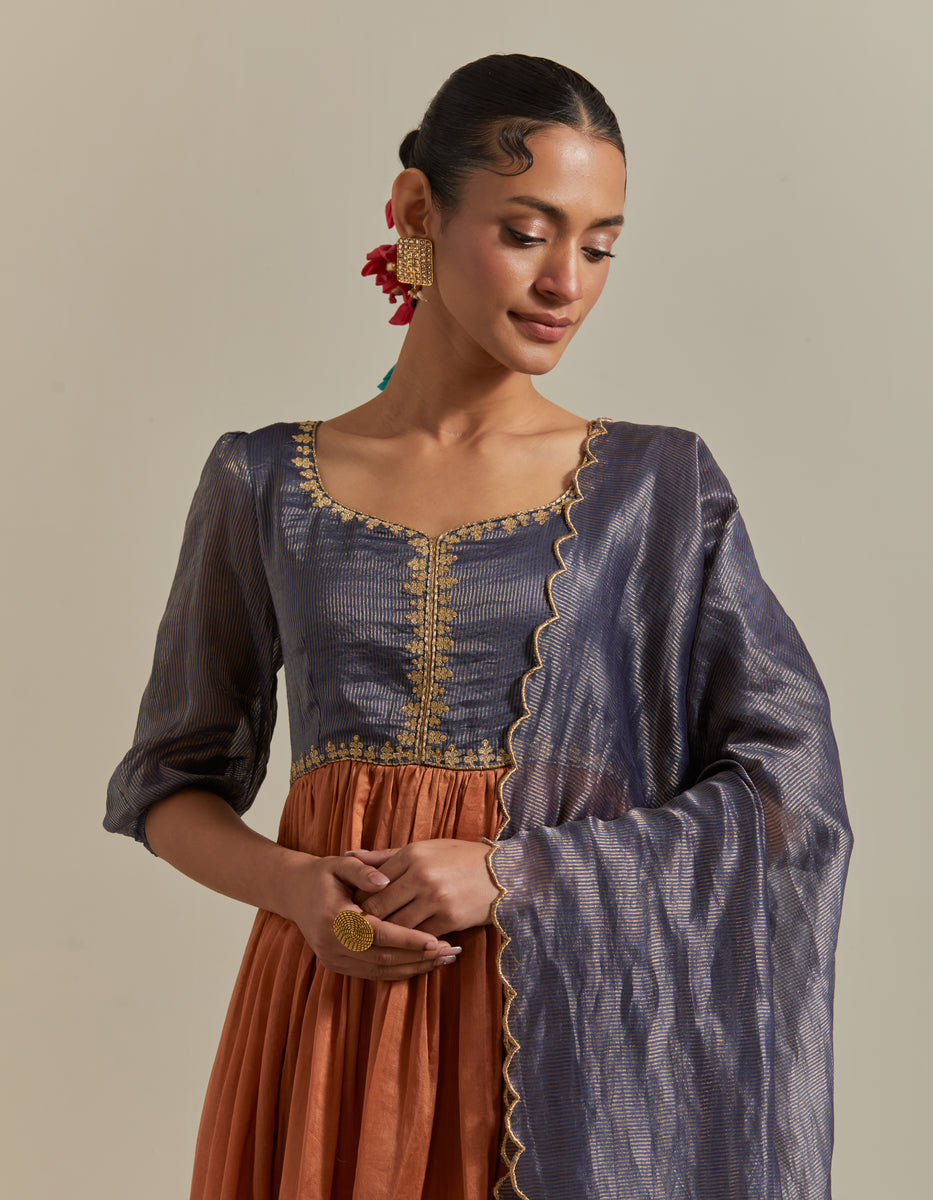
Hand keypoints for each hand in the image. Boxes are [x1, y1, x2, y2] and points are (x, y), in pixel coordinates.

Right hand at [283, 852, 461, 979]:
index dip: (407, 938)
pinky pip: (372, 974)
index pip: (377, 933)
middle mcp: (332, 944)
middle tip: (450, 952)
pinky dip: (399, 971)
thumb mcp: (338, 863)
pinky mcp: (336, 966)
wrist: (295, 893)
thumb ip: (362, 869)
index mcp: (334, 918)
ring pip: (380, 970)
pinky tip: (422, 965)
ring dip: (414, 967)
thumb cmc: (323, 874)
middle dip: (418, 957)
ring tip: (444, 960)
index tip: (435, 940)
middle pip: (382, 957)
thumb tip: (386, 880)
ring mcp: (333, 958)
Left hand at [346, 839, 499, 937]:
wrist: (503, 872)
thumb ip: (384, 856)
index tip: (353, 912)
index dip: (359, 902)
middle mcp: (421, 875)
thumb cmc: (459, 858)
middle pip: (377, 908)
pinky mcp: (449, 919)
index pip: (371, 884)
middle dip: (365, 924)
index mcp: (412, 854)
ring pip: (395, 927)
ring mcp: (435, 898)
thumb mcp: (423, 849)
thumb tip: (349, 855)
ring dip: (386, 938)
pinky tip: (407, 944)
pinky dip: (411, 943)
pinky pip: (419, 938)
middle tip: (359, 933)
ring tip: (379, 942)